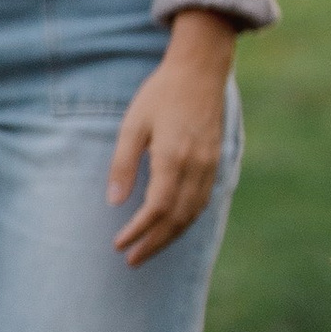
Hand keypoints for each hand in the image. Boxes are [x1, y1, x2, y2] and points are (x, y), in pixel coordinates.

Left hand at [106, 10, 236, 266]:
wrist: (200, 71)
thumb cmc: (160, 94)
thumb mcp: (133, 125)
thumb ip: (123, 164)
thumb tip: (114, 202)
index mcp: (173, 158)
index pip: (156, 209)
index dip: (138, 231)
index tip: (119, 245)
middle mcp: (196, 167)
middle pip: (176, 219)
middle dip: (154, 243)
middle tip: (132, 260)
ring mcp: (210, 166)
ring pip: (192, 213)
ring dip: (171, 237)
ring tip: (149, 250)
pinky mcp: (216, 162)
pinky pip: (203, 201)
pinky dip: (186, 220)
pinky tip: (173, 227)